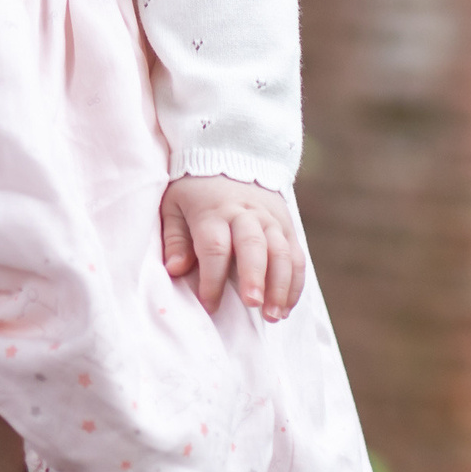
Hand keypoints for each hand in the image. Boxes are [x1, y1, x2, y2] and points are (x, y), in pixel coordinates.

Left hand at [161, 176, 304, 321]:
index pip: (215, 247)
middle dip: (255, 277)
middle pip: (254, 246)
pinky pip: (296, 255)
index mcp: (213, 212)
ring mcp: (270, 220)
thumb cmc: (194, 191)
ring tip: (274, 315)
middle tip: (253, 304)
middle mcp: (245, 214)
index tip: (208, 306)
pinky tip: (286, 307)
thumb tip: (175, 269)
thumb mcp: (174, 206)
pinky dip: (294, 282)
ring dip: (280, 285)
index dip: (212, 279)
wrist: (231, 156)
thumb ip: (175, 238)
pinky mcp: (287, 225)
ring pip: (282, 252)